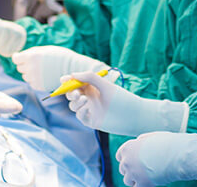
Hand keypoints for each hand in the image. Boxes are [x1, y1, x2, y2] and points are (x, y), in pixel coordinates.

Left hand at [11, 46, 106, 91]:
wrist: (73, 68)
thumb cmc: (59, 56)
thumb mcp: (44, 49)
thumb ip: (30, 52)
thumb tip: (17, 56)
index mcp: (32, 56)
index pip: (15, 59)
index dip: (18, 57)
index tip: (21, 57)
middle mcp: (31, 68)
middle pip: (19, 68)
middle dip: (25, 65)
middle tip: (36, 63)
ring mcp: (35, 78)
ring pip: (25, 76)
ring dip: (30, 73)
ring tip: (41, 69)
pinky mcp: (39, 86)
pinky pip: (31, 83)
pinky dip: (35, 80)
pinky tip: (44, 76)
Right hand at [63, 71, 187, 136]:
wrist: (133, 116)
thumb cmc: (122, 99)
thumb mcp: (105, 85)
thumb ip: (89, 77)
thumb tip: (72, 75)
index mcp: (92, 87)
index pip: (74, 83)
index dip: (67, 81)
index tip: (63, 80)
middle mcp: (89, 98)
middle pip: (71, 94)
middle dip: (69, 92)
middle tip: (76, 92)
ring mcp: (89, 110)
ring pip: (73, 106)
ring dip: (75, 102)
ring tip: (85, 100)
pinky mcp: (91, 121)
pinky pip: (79, 116)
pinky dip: (81, 111)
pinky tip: (88, 109)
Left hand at [115, 132, 196, 186]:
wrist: (178, 154)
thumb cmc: (168, 144)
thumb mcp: (151, 137)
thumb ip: (141, 141)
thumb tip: (137, 143)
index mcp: (128, 147)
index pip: (120, 156)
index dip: (127, 159)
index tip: (133, 162)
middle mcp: (127, 160)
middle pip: (123, 169)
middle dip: (131, 170)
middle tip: (142, 171)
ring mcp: (133, 173)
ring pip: (128, 180)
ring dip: (136, 180)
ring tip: (147, 177)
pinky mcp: (141, 183)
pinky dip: (143, 186)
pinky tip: (151, 182)